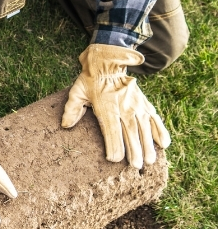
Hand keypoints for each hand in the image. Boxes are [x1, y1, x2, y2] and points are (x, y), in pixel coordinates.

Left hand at [62, 44, 170, 167]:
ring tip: (151, 161)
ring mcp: (136, 106)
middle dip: (135, 151)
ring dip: (149, 145)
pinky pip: (154, 119)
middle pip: (131, 133)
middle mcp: (124, 108)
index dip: (114, 146)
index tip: (114, 159)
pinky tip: (164, 144)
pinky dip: (160, 131)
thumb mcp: (77, 92)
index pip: (111, 130)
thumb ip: (71, 109)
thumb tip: (65, 125)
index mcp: (106, 107)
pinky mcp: (144, 103)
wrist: (108, 62)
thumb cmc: (90, 81)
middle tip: (138, 166)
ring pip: (145, 128)